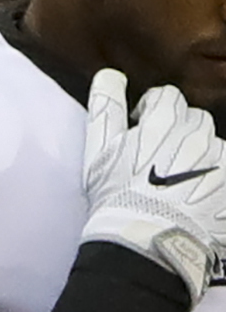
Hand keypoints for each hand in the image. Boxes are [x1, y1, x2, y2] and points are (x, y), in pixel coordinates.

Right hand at [81, 68, 225, 305]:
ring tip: (180, 177)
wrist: (146, 237)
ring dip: (199, 153)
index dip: (152, 111)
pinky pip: (225, 165)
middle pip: (193, 118)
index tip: (143, 128)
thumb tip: (111, 74)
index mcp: (162, 120)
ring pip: (212, 142)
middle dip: (178, 131)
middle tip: (161, 157)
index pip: (167, 97)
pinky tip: (199, 190)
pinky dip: (216, 174)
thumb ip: (105, 105)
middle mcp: (196, 134)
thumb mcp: (98, 147)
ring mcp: (218, 158)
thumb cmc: (116, 193)